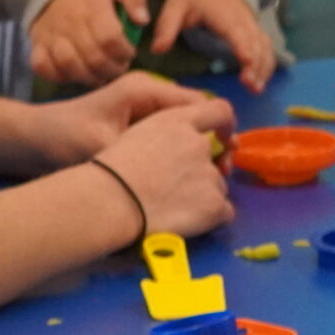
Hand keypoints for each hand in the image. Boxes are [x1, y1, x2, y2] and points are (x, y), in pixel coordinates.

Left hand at [25, 73, 231, 169]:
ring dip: (199, 149)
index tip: (227, 156)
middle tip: (224, 171)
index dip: (219, 127)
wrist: (32, 138)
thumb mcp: (103, 145)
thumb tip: (180, 170)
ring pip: (186, 126)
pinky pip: (171, 135)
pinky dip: (182, 152)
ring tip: (211, 176)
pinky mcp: (138, 123)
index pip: (198, 103)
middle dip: (214, 140)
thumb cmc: (64, 136)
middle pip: (197, 114)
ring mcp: (144, 108)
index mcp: (146, 89)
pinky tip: (186, 174)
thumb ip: (141, 153)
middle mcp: (150, 93)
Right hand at [30, 0, 147, 87]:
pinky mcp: (38, 44)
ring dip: (89, 77)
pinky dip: (59, 76)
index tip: (130, 52)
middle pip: (93, 57)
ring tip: (102, 75)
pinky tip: (76, 75)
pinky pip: (43, 67)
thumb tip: (143, 20)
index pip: (110, 38)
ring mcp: (51, 36)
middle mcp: (70, 23)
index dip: (124, 52)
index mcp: (92, 7)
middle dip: (112, 69)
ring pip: (69, 65)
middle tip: (120, 67)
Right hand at [92, 101, 235, 239]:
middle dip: (202, 172)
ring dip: (204, 196)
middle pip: (215, 159)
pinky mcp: (213, 205)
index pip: (220, 111)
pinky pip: (225, 212)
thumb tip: (179, 151)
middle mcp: (199, 144)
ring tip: (173, 208)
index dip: (225, 126)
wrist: (108, 202)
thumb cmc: (109, 172)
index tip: (223, 140)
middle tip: (175, 188)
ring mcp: (209, 175)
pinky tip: (188, 222)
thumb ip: (167, 135)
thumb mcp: (136, 136)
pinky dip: (211, 218)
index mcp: (177, 122)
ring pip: (218, 186)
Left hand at [152, 0, 275, 90]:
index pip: (236, 31)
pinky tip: (261, 82)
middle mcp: (243, 20)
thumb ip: (166, 28)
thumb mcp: (175, 7)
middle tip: (250, 86)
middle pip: (255, 43)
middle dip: (255, 64)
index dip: (243, 46)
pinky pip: (267, 49)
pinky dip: (267, 65)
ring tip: (256, 89)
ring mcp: (252, 27)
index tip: (246, 61)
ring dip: (264, 68)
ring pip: (264, 47)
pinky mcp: (256, 34)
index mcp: (223, 14)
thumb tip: (157, 50)